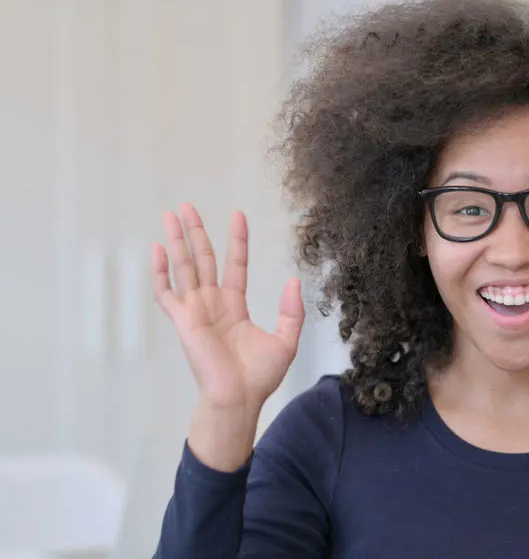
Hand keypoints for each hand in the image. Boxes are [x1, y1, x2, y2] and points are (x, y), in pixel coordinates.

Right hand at [152, 204, 304, 413]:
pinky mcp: (183, 321)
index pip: (234, 264)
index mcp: (234, 306)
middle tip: (187, 205)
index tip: (237, 214)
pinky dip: (160, 271)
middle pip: (202, 259)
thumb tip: (293, 280)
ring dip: (177, 240)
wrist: (238, 399)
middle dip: (195, 232)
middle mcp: (212, 304)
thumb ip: (290, 311)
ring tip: (171, 214)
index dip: (236, 240)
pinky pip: (166, 292)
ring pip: (184, 267)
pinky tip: (158, 248)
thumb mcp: (285, 340)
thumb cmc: (259, 377)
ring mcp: (196, 310)